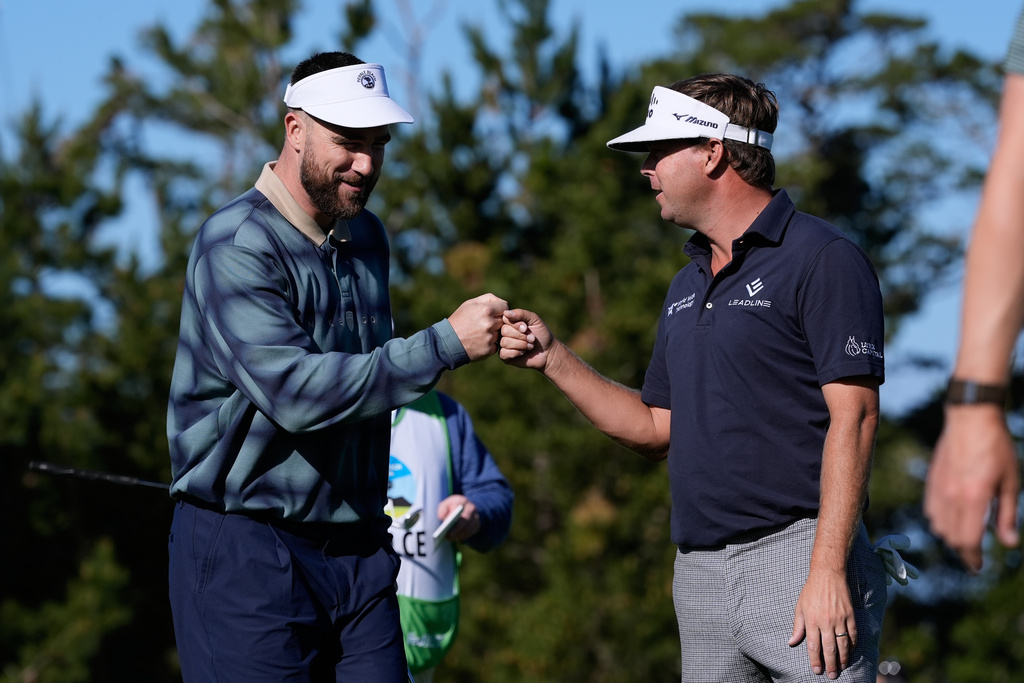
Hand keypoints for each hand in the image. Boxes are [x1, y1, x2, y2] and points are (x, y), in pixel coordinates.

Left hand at [438, 495, 478, 541]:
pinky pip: (470, 532)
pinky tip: (455, 538)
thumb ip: (442, 509)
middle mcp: (471, 507)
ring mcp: (475, 516)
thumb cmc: (452, 507)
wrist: (466, 507)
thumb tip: (441, 517)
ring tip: (449, 538)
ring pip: (468, 527)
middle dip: (456, 529)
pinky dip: (462, 536)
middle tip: (447, 535)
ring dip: (458, 534)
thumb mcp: (446, 504)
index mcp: (462, 500)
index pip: (458, 507)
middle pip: (465, 519)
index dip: (452, 515)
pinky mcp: (477, 524)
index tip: (446, 523)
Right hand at [448, 293, 508, 361]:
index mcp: (486, 310)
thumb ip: (488, 299)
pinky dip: (490, 343)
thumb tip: (503, 304)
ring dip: (494, 332)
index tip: (493, 312)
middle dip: (497, 320)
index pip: (505, 306)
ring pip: (500, 332)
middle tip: (484, 323)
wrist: (448, 342)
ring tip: (480, 333)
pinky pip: (496, 344)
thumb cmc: (459, 320)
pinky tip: (480, 341)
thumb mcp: (469, 304)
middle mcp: (490, 324)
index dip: (500, 309)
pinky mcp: (489, 349)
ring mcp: (490, 338)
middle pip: (504, 320)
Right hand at [499, 308, 552, 370]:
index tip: (526, 328)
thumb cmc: (541, 334)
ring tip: (530, 346)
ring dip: (521, 344)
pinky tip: (523, 353)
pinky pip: (503, 353)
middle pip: (504, 330)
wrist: (548, 351)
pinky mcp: (504, 356)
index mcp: (510, 322)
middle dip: (521, 335)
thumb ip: (521, 313)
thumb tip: (506, 313)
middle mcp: (505, 332)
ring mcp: (504, 344)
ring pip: (504, 342)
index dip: (516, 324)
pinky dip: (516, 353)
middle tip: (532, 338)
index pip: (505, 318)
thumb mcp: (534, 319)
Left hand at [788, 568, 856, 679]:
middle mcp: (826, 621)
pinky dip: (853, 645)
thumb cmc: (811, 591)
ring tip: (842, 667)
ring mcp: (840, 618)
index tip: (817, 670)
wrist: (828, 574)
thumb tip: (791, 642)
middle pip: (829, 649)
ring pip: (843, 644)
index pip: (813, 645)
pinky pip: (853, 634)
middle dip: (830, 664)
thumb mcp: (800, 607)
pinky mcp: (850, 615)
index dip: (815, 660)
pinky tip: (851, 652)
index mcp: (811, 620)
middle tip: (832, 675)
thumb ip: (797, 626)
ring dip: (843, 658)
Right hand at [925, 404, 1019, 571]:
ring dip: (952, 535)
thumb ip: (1007, 514)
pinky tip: (954, 516)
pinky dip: (941, 521)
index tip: (979, 567)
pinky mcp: (932, 481)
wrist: (970, 419)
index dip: (973, 558)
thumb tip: (1009, 544)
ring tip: (967, 534)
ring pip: (939, 526)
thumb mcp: (1011, 482)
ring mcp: (938, 488)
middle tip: (977, 552)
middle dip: (964, 549)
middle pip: (951, 537)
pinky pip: (931, 511)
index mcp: (974, 498)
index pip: (968, 540)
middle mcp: (952, 496)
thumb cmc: (997, 448)